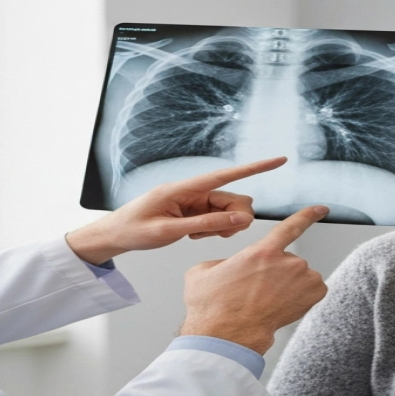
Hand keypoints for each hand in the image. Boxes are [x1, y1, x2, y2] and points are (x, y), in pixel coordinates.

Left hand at [66, 157, 285, 264]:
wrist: (115, 235)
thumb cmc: (134, 229)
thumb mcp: (170, 231)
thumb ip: (207, 225)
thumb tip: (240, 220)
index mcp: (184, 188)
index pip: (227, 175)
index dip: (256, 167)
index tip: (279, 160)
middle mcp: (193, 191)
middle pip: (234, 199)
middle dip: (233, 219)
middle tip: (210, 234)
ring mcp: (195, 201)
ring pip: (228, 212)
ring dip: (221, 227)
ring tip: (194, 235)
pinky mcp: (194, 211)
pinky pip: (218, 219)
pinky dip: (214, 230)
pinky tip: (193, 234)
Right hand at [179, 205, 329, 354]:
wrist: (226, 335)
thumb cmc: (213, 308)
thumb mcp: (204, 272)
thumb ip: (224, 262)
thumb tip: (229, 267)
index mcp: (262, 251)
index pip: (291, 226)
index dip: (308, 215)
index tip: (321, 209)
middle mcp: (287, 262)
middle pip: (288, 261)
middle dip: (276, 273)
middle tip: (257, 291)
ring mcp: (302, 279)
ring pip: (299, 277)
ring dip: (288, 286)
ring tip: (266, 302)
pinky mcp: (312, 296)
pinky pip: (312, 291)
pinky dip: (301, 297)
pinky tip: (282, 306)